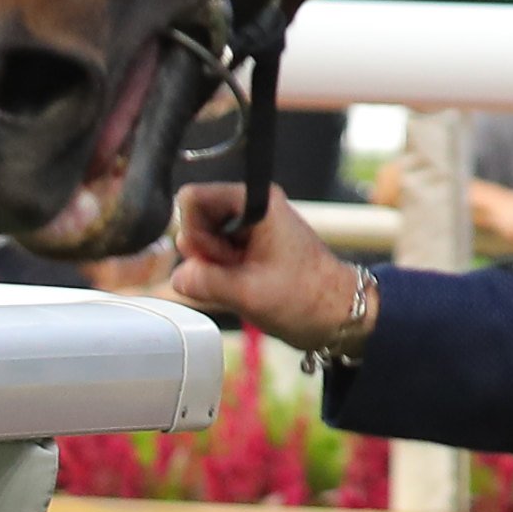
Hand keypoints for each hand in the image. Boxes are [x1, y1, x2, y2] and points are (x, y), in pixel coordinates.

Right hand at [168, 183, 370, 350]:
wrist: (334, 313)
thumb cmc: (306, 297)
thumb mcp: (251, 293)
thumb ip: (206, 281)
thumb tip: (178, 275)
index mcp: (257, 202)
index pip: (193, 198)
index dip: (196, 231)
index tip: (222, 255)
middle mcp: (249, 208)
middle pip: (192, 222)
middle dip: (204, 253)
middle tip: (238, 271)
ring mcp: (245, 229)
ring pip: (197, 243)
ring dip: (210, 268)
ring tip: (244, 279)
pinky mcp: (242, 249)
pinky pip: (208, 258)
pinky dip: (216, 275)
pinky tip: (241, 286)